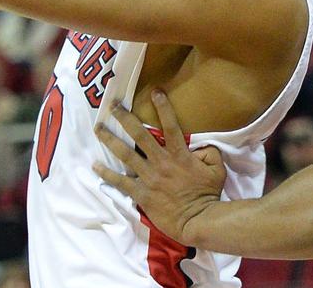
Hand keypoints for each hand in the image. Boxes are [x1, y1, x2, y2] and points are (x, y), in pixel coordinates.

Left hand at [94, 91, 226, 244]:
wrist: (196, 220)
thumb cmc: (207, 193)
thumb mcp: (217, 168)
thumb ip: (208, 152)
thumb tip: (199, 146)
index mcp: (179, 154)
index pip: (170, 125)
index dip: (163, 107)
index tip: (154, 92)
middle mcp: (160, 162)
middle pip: (139, 135)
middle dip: (125, 118)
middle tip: (112, 106)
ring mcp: (148, 177)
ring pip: (125, 154)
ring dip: (110, 140)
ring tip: (98, 128)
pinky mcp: (140, 193)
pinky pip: (120, 181)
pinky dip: (107, 174)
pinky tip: (95, 165)